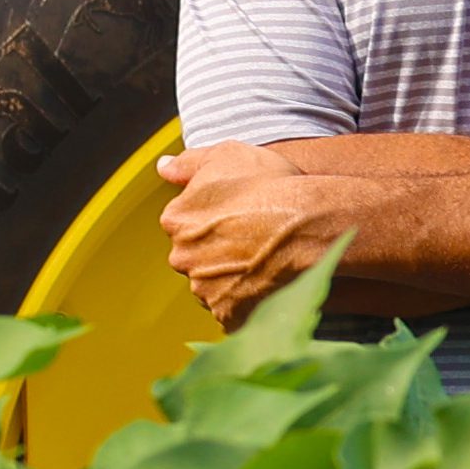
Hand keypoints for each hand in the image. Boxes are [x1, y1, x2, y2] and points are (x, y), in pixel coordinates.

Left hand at [158, 142, 328, 328]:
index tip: (236, 212)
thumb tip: (163, 166)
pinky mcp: (228, 314)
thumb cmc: (270, 185)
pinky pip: (232, 309)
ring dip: (228, 275)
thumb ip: (188, 162)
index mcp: (176, 220)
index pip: (183, 222)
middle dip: (215, 249)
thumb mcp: (227, 154)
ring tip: (261, 258)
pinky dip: (244, 299)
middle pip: (194, 255)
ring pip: (211, 283)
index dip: (212, 216)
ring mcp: (204, 289)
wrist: (306, 223)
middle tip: (249, 236)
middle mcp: (182, 258)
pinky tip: (264, 280)